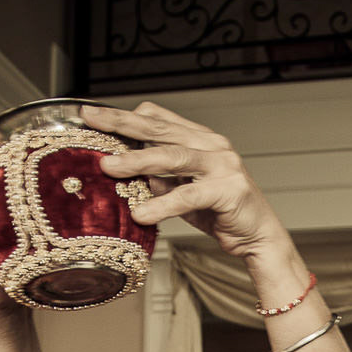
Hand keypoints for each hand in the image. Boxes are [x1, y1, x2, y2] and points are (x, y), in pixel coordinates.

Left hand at [85, 103, 291, 265]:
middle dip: (122, 124)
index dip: (126, 115)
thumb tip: (128, 173)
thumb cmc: (220, 212)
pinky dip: (162, 205)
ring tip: (109, 167)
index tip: (95, 115)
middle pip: (160, 130)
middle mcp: (212, 145)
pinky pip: (187, 196)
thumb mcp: (183, 190)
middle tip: (93, 121)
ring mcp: (222, 165)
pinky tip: (140, 214)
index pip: (158, 118)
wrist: (258, 236)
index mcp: (201, 139)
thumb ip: (160, 178)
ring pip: (171, 156)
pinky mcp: (228, 190)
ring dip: (137, 161)